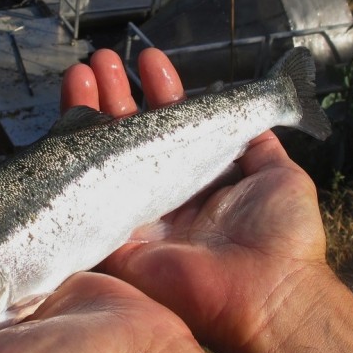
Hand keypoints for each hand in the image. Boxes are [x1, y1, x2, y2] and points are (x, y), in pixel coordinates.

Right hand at [62, 48, 337, 352]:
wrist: (267, 293)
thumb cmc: (283, 235)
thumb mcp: (280, 175)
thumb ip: (260, 142)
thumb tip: (258, 110)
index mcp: (198, 176)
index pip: (172, 123)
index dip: (160, 91)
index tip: (150, 60)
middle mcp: (163, 190)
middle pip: (129, 133)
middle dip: (115, 93)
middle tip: (103, 60)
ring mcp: (136, 212)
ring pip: (102, 155)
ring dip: (90, 110)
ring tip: (82, 71)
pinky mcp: (114, 237)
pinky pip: (84, 196)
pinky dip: (73, 158)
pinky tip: (69, 119)